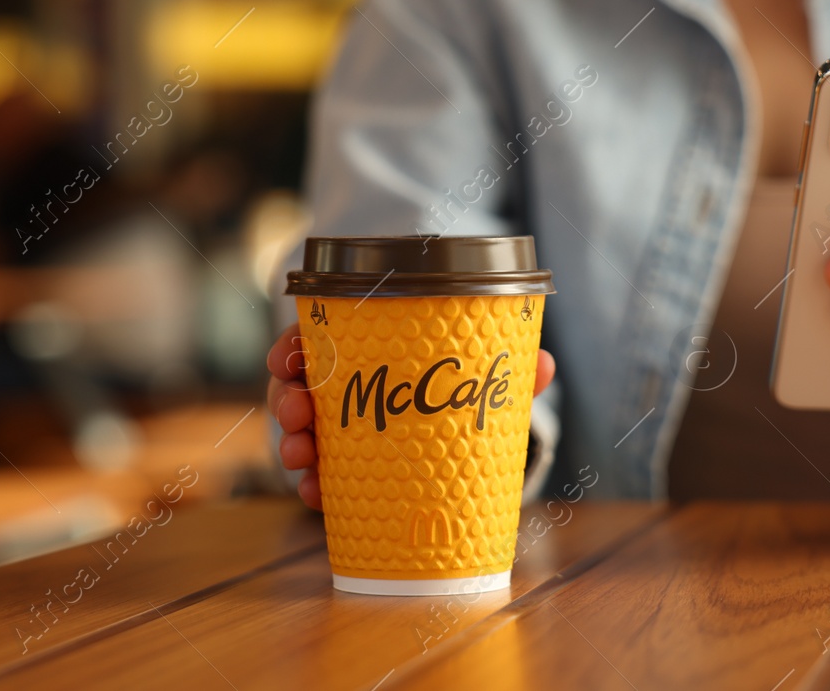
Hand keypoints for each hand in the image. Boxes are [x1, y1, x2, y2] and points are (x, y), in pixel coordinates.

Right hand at [266, 323, 557, 510]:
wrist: (468, 446)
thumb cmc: (464, 396)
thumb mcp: (483, 382)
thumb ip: (508, 375)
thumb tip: (543, 364)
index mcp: (367, 352)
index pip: (319, 338)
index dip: (293, 343)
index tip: (285, 354)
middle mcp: (345, 388)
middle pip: (299, 384)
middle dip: (288, 397)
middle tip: (297, 411)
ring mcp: (341, 431)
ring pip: (301, 430)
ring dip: (292, 441)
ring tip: (300, 455)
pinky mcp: (346, 470)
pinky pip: (319, 475)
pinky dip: (312, 484)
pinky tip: (316, 492)